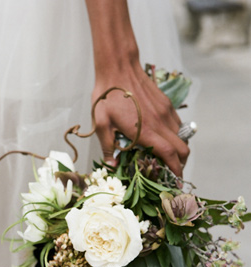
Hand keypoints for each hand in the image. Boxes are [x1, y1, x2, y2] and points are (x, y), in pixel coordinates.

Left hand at [84, 0, 189, 177]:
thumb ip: (107, 146)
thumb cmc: (106, 96)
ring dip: (178, 149)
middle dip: (181, 163)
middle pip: (183, 148)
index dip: (176, 170)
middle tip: (171, 172)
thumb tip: (111, 165)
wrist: (118, 68)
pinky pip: (177, 124)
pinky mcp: (166, 104)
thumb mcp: (101, 123)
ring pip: (182, 136)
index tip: (176, 180)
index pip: (169, 154)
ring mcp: (165, 112)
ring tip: (166, 157)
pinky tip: (161, 138)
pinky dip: (175, 135)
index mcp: (145, 130)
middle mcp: (160, 122)